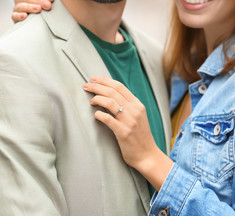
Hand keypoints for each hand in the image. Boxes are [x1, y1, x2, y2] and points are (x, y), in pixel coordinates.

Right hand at [12, 0, 54, 22]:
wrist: (34, 19)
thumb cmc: (40, 6)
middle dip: (39, 1)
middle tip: (48, 5)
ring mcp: (17, 7)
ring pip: (21, 6)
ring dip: (30, 7)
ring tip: (39, 9)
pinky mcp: (15, 17)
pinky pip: (14, 16)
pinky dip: (19, 16)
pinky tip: (25, 16)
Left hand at [83, 76, 172, 190]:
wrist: (148, 155)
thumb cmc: (140, 137)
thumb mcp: (138, 117)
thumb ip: (127, 107)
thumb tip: (109, 96)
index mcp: (138, 105)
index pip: (120, 86)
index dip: (105, 80)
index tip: (93, 79)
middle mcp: (134, 110)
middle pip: (112, 91)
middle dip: (97, 86)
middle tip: (86, 85)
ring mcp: (129, 121)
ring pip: (110, 102)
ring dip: (97, 98)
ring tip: (91, 101)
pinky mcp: (123, 132)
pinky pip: (107, 119)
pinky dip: (99, 114)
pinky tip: (95, 115)